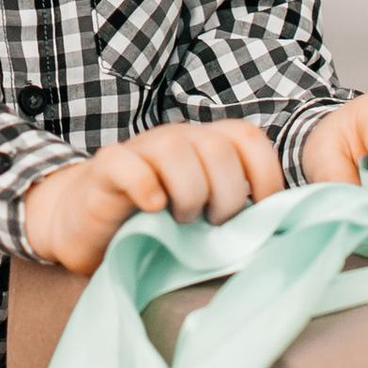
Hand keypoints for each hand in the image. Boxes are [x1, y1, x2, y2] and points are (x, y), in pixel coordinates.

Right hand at [21, 120, 284, 274]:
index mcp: (205, 146)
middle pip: (217, 149)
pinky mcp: (105, 168)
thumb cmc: (151, 226)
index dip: (265, 175)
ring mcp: (140, 150)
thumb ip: (235, 212)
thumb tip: (283, 229)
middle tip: (212, 224)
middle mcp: (176, 139)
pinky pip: (129, 165)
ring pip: (176, 150)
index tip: (261, 212)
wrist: (84, 227)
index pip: (248, 138)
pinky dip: (145, 186)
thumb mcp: (201, 217)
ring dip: (188, 193)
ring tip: (181, 220)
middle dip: (225, 195)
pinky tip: (152, 209)